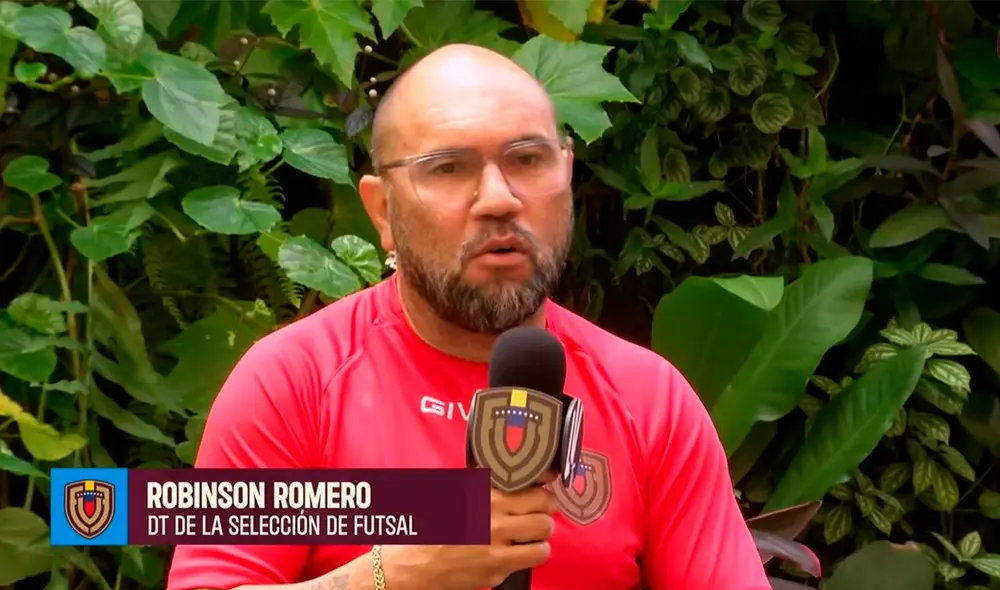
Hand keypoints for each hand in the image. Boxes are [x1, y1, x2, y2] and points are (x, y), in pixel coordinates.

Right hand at [378, 475, 557, 589]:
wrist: (408, 565)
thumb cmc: (427, 528)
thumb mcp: (451, 495)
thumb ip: (480, 486)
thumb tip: (511, 476)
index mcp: (484, 497)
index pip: (534, 489)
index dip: (543, 489)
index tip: (544, 488)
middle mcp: (494, 523)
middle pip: (545, 515)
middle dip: (545, 513)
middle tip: (539, 512)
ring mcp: (497, 552)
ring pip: (543, 545)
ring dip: (540, 539)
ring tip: (530, 536)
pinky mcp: (496, 573)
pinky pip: (525, 564)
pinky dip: (524, 558)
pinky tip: (512, 552)